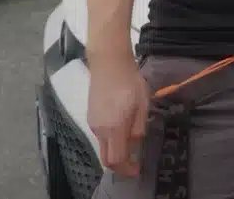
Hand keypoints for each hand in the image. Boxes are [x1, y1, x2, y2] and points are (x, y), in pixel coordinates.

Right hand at [87, 54, 149, 177]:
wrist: (109, 63)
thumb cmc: (130, 82)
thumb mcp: (142, 105)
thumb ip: (138, 128)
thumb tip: (135, 143)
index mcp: (113, 128)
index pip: (116, 159)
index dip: (126, 169)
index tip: (137, 170)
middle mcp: (99, 130)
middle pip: (106, 157)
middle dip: (120, 165)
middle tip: (134, 162)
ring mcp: (93, 123)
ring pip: (103, 146)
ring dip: (116, 150)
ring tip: (132, 143)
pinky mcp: (91, 116)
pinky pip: (101, 135)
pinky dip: (111, 140)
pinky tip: (122, 129)